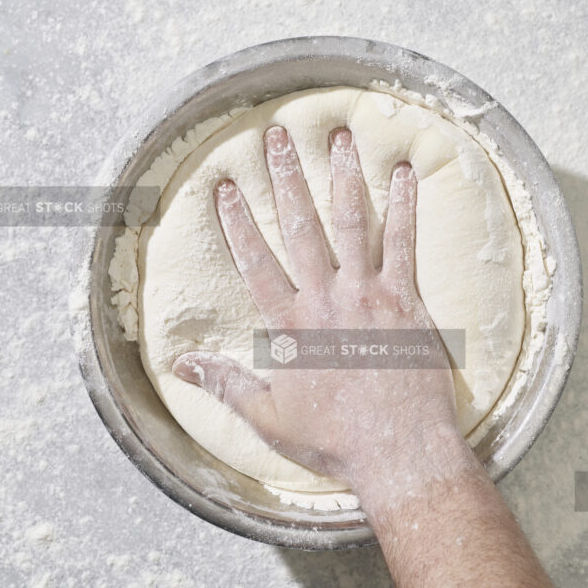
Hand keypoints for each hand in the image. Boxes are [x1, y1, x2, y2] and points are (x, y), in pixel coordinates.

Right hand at [173, 125, 470, 498]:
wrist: (399, 451)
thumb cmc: (335, 440)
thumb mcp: (270, 417)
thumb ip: (226, 384)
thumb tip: (180, 366)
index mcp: (290, 327)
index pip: (256, 262)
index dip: (237, 222)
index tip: (225, 187)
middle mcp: (326, 301)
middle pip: (300, 227)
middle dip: (286, 178)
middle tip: (277, 137)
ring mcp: (368, 297)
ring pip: (351, 224)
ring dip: (343, 176)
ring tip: (339, 135)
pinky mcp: (407, 302)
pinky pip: (403, 244)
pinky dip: (403, 206)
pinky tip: (402, 173)